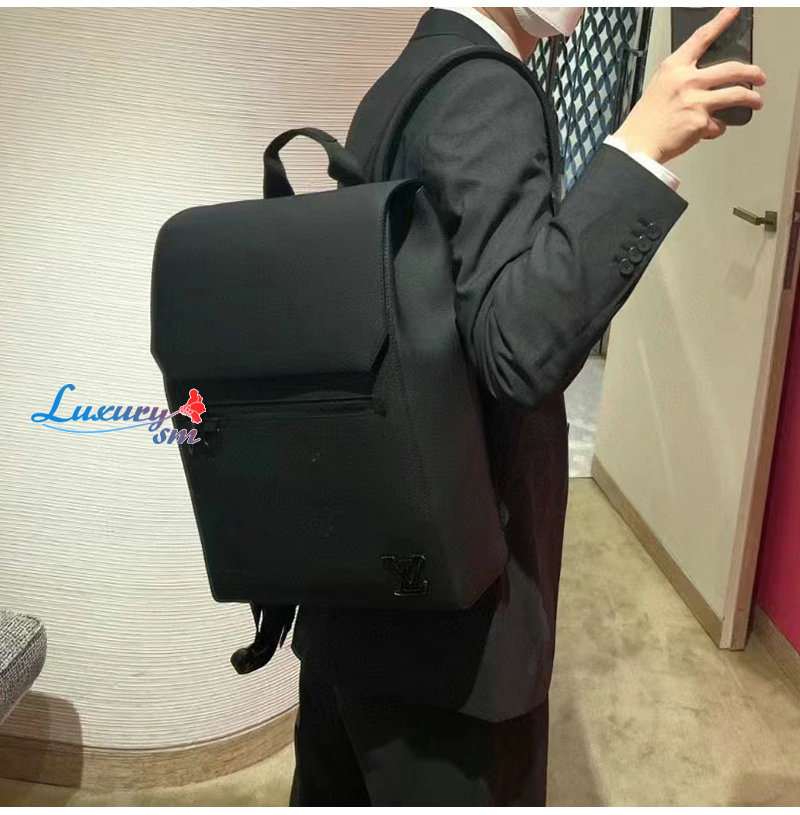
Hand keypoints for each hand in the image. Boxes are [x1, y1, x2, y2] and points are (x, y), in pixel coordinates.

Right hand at [614, 7, 765, 163]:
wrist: (636, 146)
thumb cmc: (645, 121)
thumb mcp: (659, 87)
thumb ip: (681, 79)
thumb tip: (705, 81)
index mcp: (674, 68)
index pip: (702, 37)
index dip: (721, 21)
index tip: (735, 10)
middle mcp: (687, 81)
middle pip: (732, 69)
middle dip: (753, 72)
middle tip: (759, 76)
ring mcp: (696, 101)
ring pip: (736, 94)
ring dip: (751, 98)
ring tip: (756, 102)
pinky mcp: (701, 122)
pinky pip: (718, 124)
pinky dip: (716, 129)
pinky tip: (708, 131)